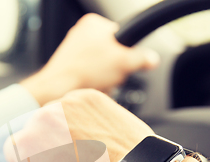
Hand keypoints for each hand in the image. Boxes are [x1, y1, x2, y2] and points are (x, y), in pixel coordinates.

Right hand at [8, 89, 153, 161]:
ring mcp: (69, 103)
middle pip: (35, 131)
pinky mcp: (91, 97)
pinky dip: (84, 121)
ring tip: (88, 153)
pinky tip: (97, 140)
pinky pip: (77, 108)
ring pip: (56, 117)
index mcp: (27, 143)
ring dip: (65, 131)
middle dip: (47, 147)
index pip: (15, 149)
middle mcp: (44, 117)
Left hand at [20, 13, 158, 105]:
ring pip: (102, 66)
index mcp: (94, 23)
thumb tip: (152, 59)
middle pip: (113, 53)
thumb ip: (142, 58)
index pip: (122, 37)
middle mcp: (82, 34)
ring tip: (100, 83)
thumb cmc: (84, 71)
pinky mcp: (70, 67)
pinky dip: (94, 84)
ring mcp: (74, 51)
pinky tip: (91, 88)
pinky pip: (91, 76)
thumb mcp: (124, 62)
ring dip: (106, 79)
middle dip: (115, 69)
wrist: (57, 90)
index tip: (125, 62)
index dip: (127, 53)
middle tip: (111, 76)